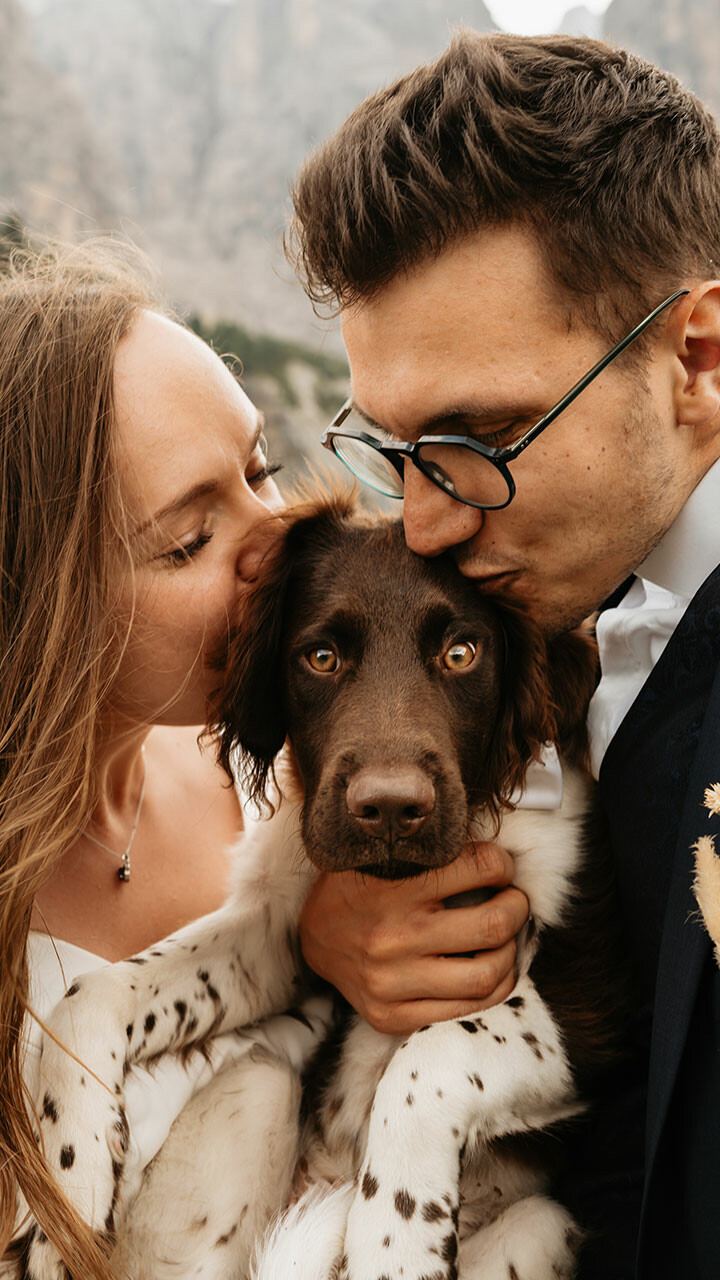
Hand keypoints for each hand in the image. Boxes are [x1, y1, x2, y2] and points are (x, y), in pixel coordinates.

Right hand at [298, 842, 528, 1034]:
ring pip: (486, 975)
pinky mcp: (391, 1015)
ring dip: (511, 952)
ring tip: (506, 937)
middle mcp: (394, 937)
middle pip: (493, 926)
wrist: (312, 935)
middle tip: (515, 901)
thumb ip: (431, 850)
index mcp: (393, 886)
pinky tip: (491, 968)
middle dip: (517, 909)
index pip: (479, 868)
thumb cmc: (358, 887)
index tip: (501, 867)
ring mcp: (392, 982)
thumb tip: (492, 847)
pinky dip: (492, 987)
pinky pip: (466, 1008)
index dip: (502, 865)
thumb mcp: (385, 854)